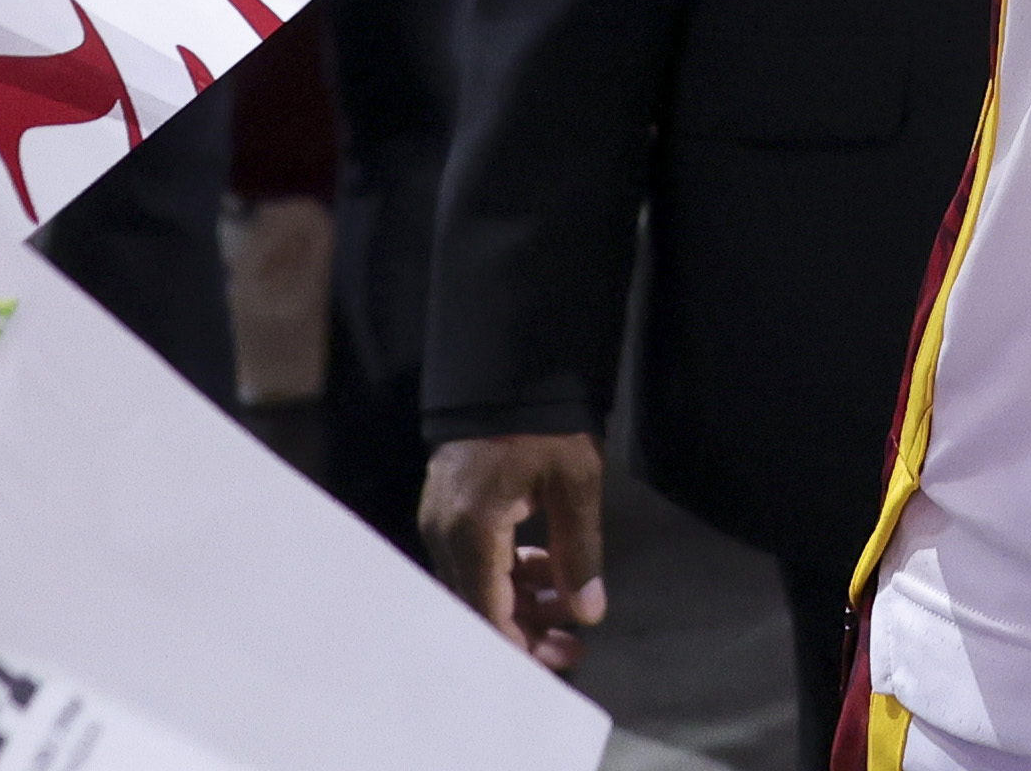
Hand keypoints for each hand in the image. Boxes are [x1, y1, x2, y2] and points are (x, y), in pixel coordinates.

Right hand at [417, 431, 605, 670]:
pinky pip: (477, 560)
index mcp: (472, 530)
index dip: (520, 648)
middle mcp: (446, 534)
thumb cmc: (543, 421)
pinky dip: (510, 573)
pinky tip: (547, 570)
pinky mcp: (449, 511)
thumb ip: (579, 551)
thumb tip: (588, 613)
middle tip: (575, 645)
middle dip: (528, 631)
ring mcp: (442, 522)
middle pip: (480, 606)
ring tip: (573, 609)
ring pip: (479, 585)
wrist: (506, 367)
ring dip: (524, 601)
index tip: (557, 662)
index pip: (488, 614)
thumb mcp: (574, 482)